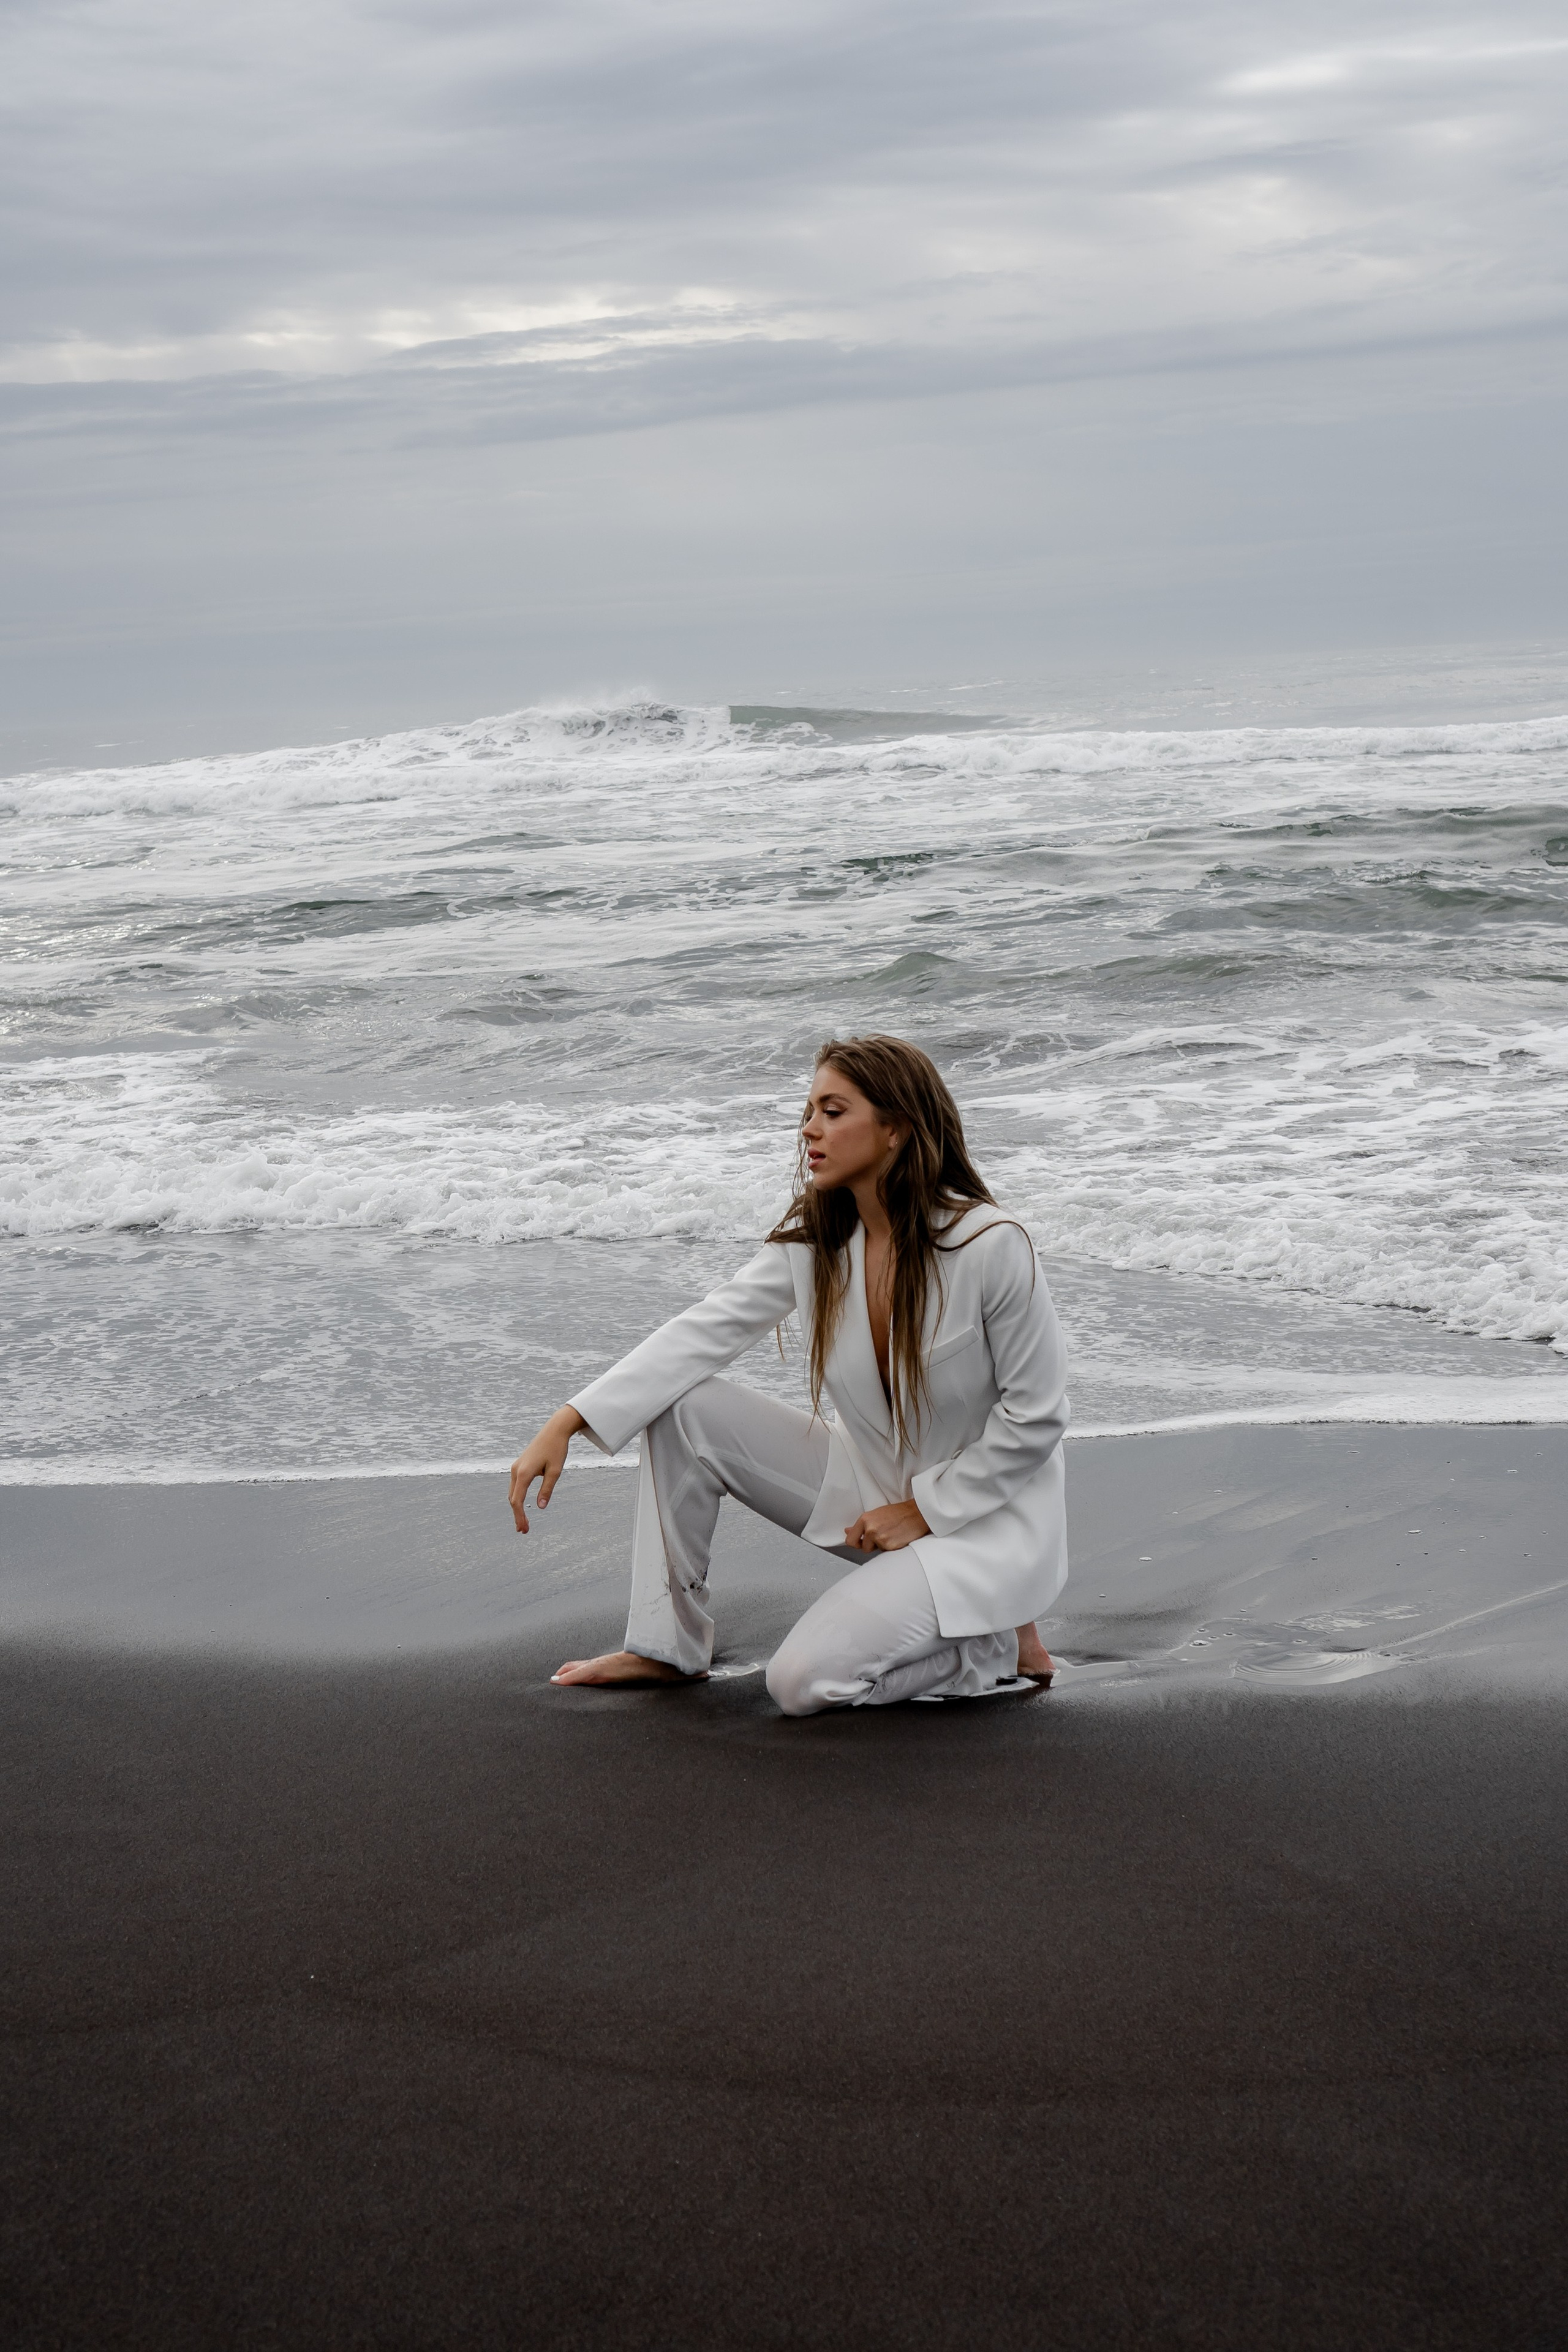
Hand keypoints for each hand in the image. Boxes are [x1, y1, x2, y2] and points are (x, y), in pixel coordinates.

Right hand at [509, 1406, 586, 1531]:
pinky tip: (522, 1506)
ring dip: (517, 1507)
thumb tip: (540, 1507)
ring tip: (524, 1522)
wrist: (554, 1430)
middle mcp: (516, 1470)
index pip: (517, 1501)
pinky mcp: (519, 1465)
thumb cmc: (556, 1449)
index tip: (524, 1529)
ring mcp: (516, 1467)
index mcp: (524, 1473)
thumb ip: (546, 1490)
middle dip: (518, 1515)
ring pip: (513, 1492)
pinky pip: (515, 1485)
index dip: (520, 1516)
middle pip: (513, 1498)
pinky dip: (517, 1498)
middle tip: (524, 1531)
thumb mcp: (555, 1471)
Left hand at [844, 1498, 930, 1552]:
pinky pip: (886, 1552)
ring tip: (891, 1534)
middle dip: (871, 1545)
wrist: (917, 1514)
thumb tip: (848, 1531)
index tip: (860, 1542)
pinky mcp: (890, 1546)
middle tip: (882, 1535)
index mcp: (865, 1519)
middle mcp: (870, 1529)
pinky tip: (897, 1537)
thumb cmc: (899, 1512)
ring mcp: (880, 1538)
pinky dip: (891, 1547)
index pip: (850, 1540)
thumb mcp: (877, 1514)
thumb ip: (862, 1525)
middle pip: (863, 1548)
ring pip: (876, 1550)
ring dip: (882, 1545)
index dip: (856, 1543)